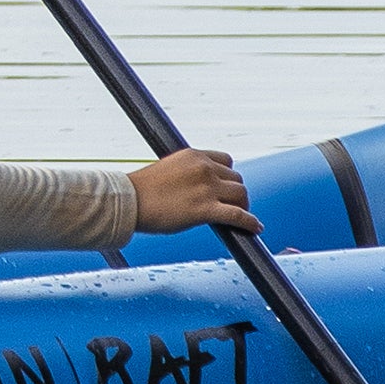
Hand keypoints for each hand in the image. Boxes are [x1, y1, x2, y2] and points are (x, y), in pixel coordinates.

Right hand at [130, 147, 250, 240]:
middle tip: (230, 205)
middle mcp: (205, 168)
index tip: (225, 187)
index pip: (226, 161)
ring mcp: (207, 188)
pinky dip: (249, 222)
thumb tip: (196, 189)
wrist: (129, 201)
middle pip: (236, 178)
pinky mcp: (206, 209)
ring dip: (242, 206)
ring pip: (241, 195)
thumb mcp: (168, 170)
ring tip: (239, 216)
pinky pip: (237, 215)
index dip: (227, 176)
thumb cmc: (142, 190)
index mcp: (194, 155)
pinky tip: (255, 228)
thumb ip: (187, 174)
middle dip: (234, 192)